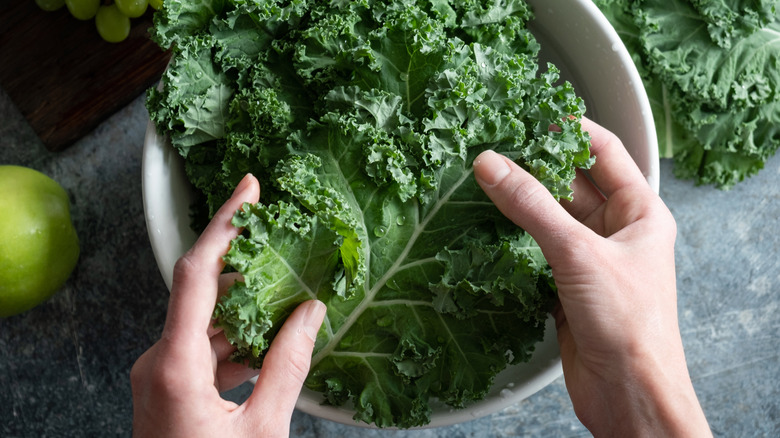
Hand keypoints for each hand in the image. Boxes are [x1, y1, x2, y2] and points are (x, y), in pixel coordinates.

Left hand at [131, 174, 326, 437]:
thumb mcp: (264, 428)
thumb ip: (291, 364)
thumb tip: (314, 312)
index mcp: (174, 365)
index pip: (195, 272)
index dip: (225, 223)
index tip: (249, 188)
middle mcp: (157, 361)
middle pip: (204, 293)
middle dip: (250, 272)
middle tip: (291, 253)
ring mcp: (159, 373)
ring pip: (206, 322)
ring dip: (248, 311)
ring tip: (293, 302)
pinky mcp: (167, 386)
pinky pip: (204, 347)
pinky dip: (238, 340)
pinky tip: (272, 344)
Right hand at [473, 119, 709, 436]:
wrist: (628, 393)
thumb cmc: (631, 325)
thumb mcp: (578, 252)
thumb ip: (531, 206)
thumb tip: (492, 164)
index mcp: (639, 213)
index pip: (604, 151)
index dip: (569, 128)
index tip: (530, 114)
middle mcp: (616, 232)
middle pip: (570, 183)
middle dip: (534, 165)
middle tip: (494, 147)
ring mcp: (590, 260)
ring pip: (549, 217)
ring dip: (520, 203)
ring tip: (482, 180)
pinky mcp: (567, 286)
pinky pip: (536, 250)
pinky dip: (513, 239)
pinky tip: (487, 228)